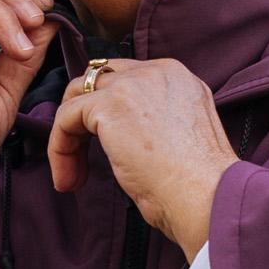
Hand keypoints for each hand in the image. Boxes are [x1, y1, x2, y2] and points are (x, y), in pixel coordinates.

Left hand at [46, 57, 237, 259]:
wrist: (208, 197)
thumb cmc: (201, 187)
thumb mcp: (180, 139)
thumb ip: (155, 123)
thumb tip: (123, 140)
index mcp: (178, 78)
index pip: (126, 80)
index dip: (106, 116)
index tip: (104, 153)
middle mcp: (157, 71)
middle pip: (98, 82)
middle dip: (82, 121)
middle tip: (81, 163)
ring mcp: (132, 84)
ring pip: (77, 97)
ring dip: (68, 137)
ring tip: (73, 177)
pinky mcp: (110, 105)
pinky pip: (65, 118)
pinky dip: (59, 148)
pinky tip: (69, 178)